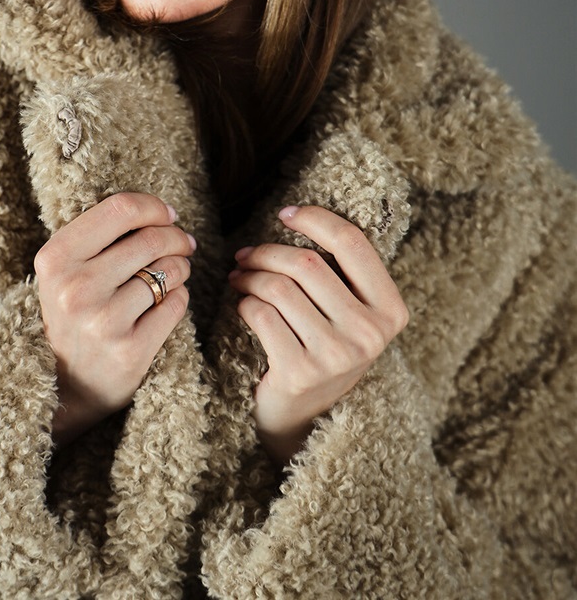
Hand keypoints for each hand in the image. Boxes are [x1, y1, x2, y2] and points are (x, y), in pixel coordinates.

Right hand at [34, 192, 194, 445]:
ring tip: (173, 274)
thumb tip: (162, 212)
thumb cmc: (75, 312)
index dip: (154, 207)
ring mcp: (103, 322)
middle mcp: (76, 289)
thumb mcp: (67, 269)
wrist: (68, 386)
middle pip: (151, 238)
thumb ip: (101, 235)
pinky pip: (177, 304)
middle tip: (183, 244)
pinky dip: (180, 297)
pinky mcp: (130, 351)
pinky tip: (166, 302)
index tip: (169, 214)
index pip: (120, 209)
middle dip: (176, 237)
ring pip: (169, 270)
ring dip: (180, 267)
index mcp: (55, 259)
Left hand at [229, 204, 408, 463]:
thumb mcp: (348, 312)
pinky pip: (261, 315)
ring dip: (250, 276)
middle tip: (246, 255)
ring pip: (279, 288)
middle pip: (307, 264)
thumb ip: (339, 272)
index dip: (316, 219)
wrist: (306, 418)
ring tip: (240, 277)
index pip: (353, 243)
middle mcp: (370, 333)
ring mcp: (337, 355)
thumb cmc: (324, 347)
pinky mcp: (300, 372)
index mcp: (391, 310)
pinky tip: (243, 306)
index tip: (285, 213)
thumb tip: (293, 215)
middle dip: (267, 252)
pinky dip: (245, 304)